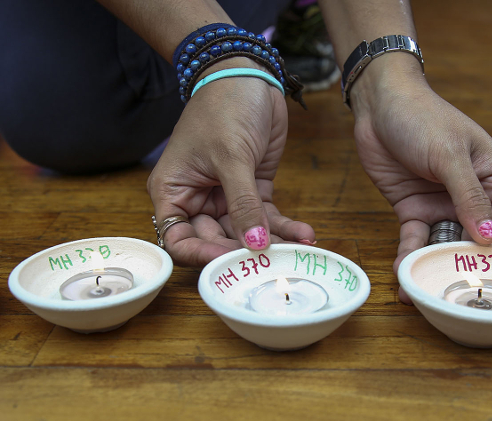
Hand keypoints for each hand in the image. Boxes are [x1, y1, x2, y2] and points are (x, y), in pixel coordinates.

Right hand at [147, 64, 314, 266]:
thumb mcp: (231, 157)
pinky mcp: (254, 189)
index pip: (179, 239)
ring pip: (247, 232)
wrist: (249, 75)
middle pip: (216, 241)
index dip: (202, 255)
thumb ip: (243, 203)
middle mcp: (197, 199)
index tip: (232, 262)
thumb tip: (254, 243)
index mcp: (174, 191)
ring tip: (298, 251)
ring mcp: (227, 196)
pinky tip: (304, 234)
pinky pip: (267, 217)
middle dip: (244, 252)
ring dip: (272, 243)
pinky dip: (285, 227)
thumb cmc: (224, 107)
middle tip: (273, 261)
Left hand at [349, 56, 491, 302]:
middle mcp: (475, 199)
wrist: (379, 103)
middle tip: (463, 295)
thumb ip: (470, 197)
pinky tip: (403, 277)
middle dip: (474, 269)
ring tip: (427, 295)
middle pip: (483, 244)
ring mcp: (444, 207)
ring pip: (446, 248)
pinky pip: (416, 242)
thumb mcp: (450, 155)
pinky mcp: (414, 211)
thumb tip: (490, 238)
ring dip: (437, 270)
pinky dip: (409, 259)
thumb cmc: (424, 117)